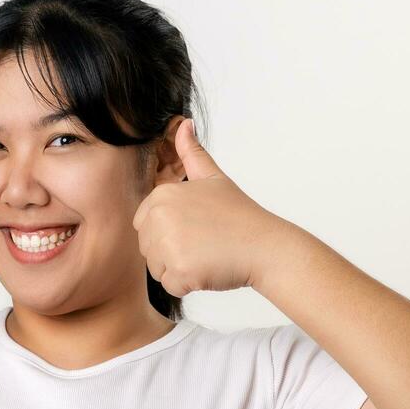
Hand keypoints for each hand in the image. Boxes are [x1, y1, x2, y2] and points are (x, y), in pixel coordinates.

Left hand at [131, 118, 286, 296]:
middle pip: (148, 249)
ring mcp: (167, 246)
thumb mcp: (213, 178)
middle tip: (204, 243)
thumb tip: (183, 123)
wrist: (265, 246)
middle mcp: (159, 218)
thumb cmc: (240, 215)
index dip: (169, 232)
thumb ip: (192, 153)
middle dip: (171, 252)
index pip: (144, 225)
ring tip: (207, 255)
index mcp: (161, 196)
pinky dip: (188, 284)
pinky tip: (208, 269)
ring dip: (178, 269)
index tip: (196, 229)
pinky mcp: (178, 272)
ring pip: (156, 268)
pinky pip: (170, 285)